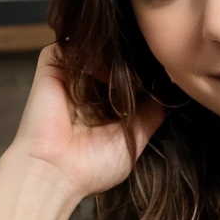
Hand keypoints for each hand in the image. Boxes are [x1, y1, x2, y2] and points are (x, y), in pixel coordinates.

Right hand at [0, 46, 163, 219]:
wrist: (54, 173)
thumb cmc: (90, 167)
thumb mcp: (135, 140)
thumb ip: (152, 115)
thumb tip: (168, 93)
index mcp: (105, 105)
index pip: (129, 76)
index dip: (147, 74)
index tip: (166, 75)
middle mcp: (88, 88)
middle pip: (115, 58)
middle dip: (134, 62)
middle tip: (154, 66)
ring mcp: (70, 76)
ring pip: (96, 50)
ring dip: (116, 58)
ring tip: (133, 77)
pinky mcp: (51, 66)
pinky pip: (72, 46)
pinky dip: (92, 55)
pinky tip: (107, 73)